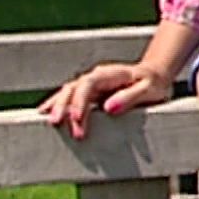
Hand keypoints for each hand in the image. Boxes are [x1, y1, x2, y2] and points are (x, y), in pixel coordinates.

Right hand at [38, 63, 174, 138]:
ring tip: (48, 123)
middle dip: (64, 106)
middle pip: (73, 88)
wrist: (154, 76)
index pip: (88, 84)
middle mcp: (96, 76)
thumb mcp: (150, 90)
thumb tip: (108, 108)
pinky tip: (44, 114)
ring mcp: (90, 84)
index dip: (79, 101)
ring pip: (67, 92)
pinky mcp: (88, 93)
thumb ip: (131, 97)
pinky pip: (69, 97)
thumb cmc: (154, 84)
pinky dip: (56, 104)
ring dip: (57, 107)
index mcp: (110, 74)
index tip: (75, 119)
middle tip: (58, 125)